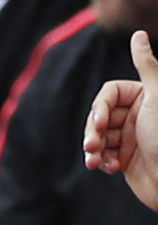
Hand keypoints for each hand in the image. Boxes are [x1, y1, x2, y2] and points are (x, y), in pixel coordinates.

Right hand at [86, 31, 157, 212]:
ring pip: (97, 137)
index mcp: (145, 97)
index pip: (110, 94)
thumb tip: (138, 35)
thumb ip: (146, 65)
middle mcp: (137, 115)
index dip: (101, 108)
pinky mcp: (124, 159)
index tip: (100, 123)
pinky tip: (108, 168)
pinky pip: (103, 155)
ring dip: (94, 149)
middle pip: (99, 116)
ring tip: (95, 161)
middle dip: (93, 131)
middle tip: (93, 145)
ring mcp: (129, 137)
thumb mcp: (155, 96)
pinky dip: (101, 161)